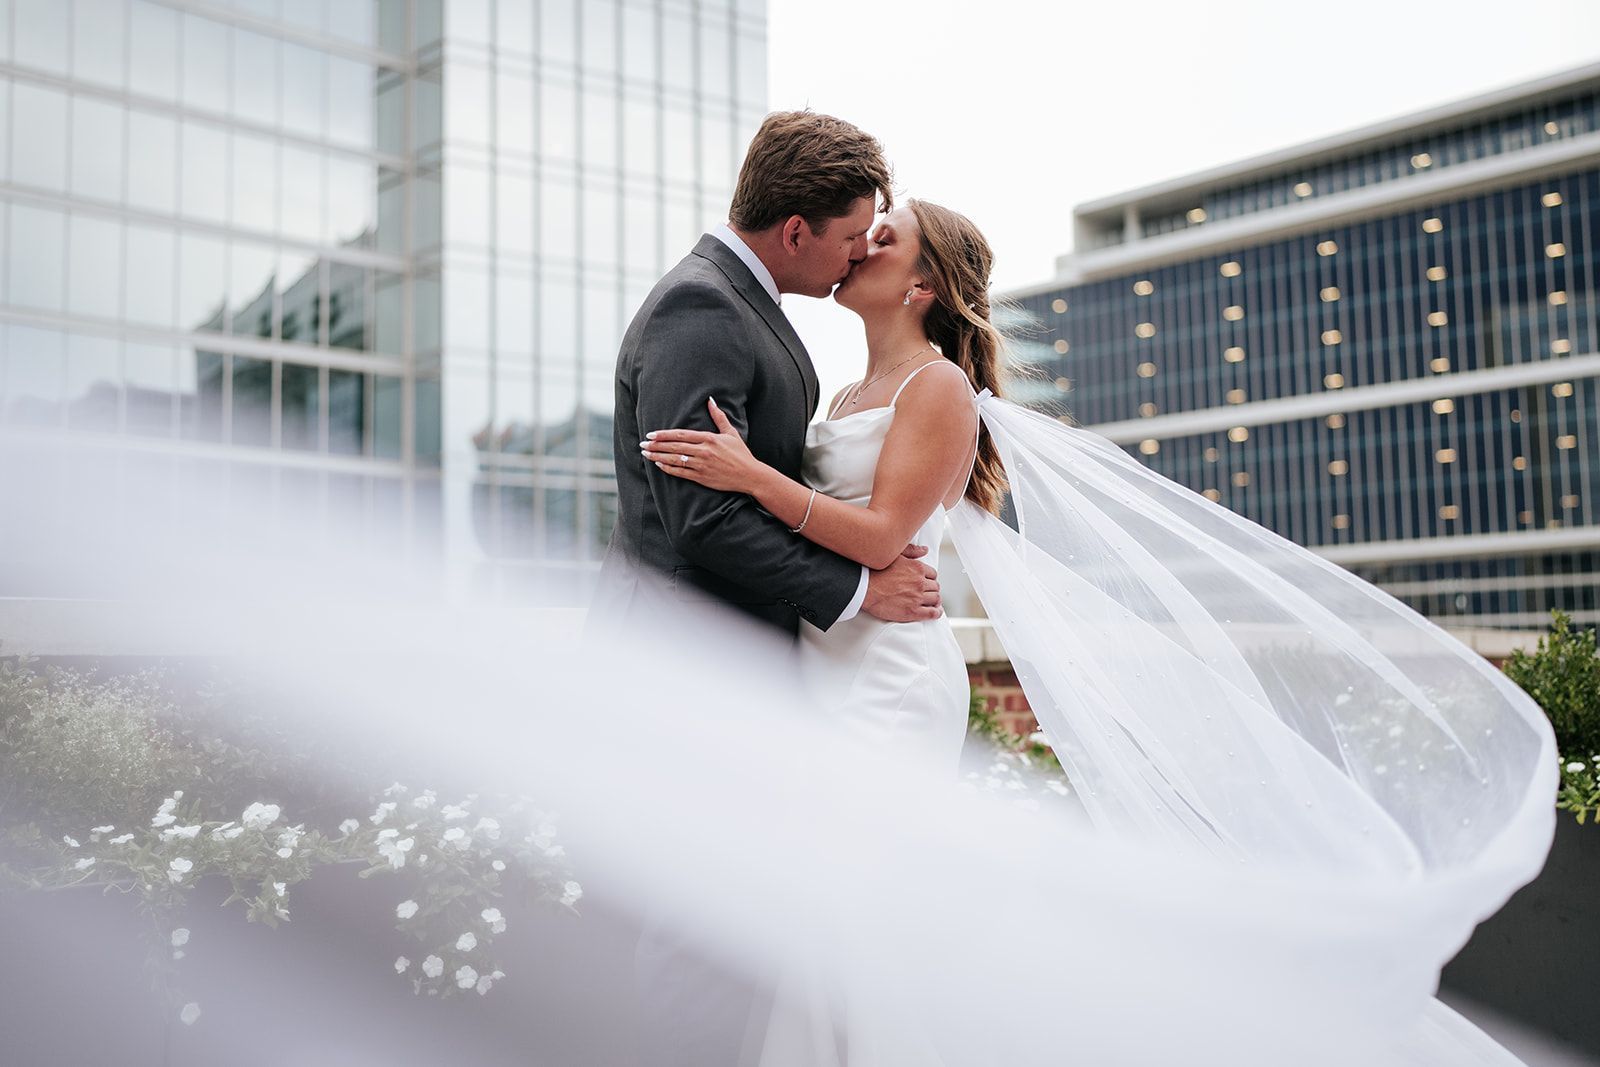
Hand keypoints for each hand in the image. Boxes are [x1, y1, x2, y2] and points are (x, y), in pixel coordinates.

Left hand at [642, 398, 762, 492]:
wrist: (750, 475)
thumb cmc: (741, 454)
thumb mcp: (730, 433)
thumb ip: (718, 416)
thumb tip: (710, 400)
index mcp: (709, 438)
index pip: (681, 435)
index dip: (664, 434)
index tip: (651, 433)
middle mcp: (703, 451)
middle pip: (674, 446)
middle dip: (656, 445)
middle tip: (642, 443)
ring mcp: (702, 465)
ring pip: (674, 460)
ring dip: (658, 456)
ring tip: (646, 454)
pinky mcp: (702, 477)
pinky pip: (681, 473)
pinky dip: (668, 469)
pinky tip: (659, 465)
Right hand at [862, 544, 941, 622]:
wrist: (864, 588)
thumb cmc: (875, 571)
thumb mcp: (895, 555)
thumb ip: (911, 551)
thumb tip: (924, 550)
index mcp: (917, 568)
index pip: (933, 574)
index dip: (930, 579)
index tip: (926, 582)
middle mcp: (920, 582)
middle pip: (935, 587)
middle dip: (932, 590)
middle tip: (927, 593)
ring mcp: (917, 597)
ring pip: (935, 599)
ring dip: (935, 601)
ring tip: (932, 603)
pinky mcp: (913, 611)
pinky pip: (932, 613)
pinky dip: (936, 613)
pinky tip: (935, 612)